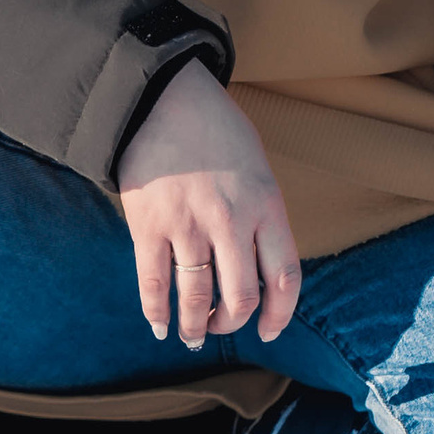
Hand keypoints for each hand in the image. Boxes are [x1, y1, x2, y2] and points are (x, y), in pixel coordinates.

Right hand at [119, 62, 301, 347]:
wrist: (163, 98)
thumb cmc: (216, 131)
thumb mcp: (257, 169)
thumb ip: (261, 217)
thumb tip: (258, 269)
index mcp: (266, 206)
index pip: (284, 277)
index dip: (279, 315)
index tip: (270, 331)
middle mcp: (231, 221)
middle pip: (241, 298)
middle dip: (232, 323)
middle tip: (222, 327)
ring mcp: (188, 226)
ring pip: (197, 298)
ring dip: (195, 326)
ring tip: (192, 335)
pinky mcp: (149, 226)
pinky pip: (154, 284)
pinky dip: (157, 313)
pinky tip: (160, 325)